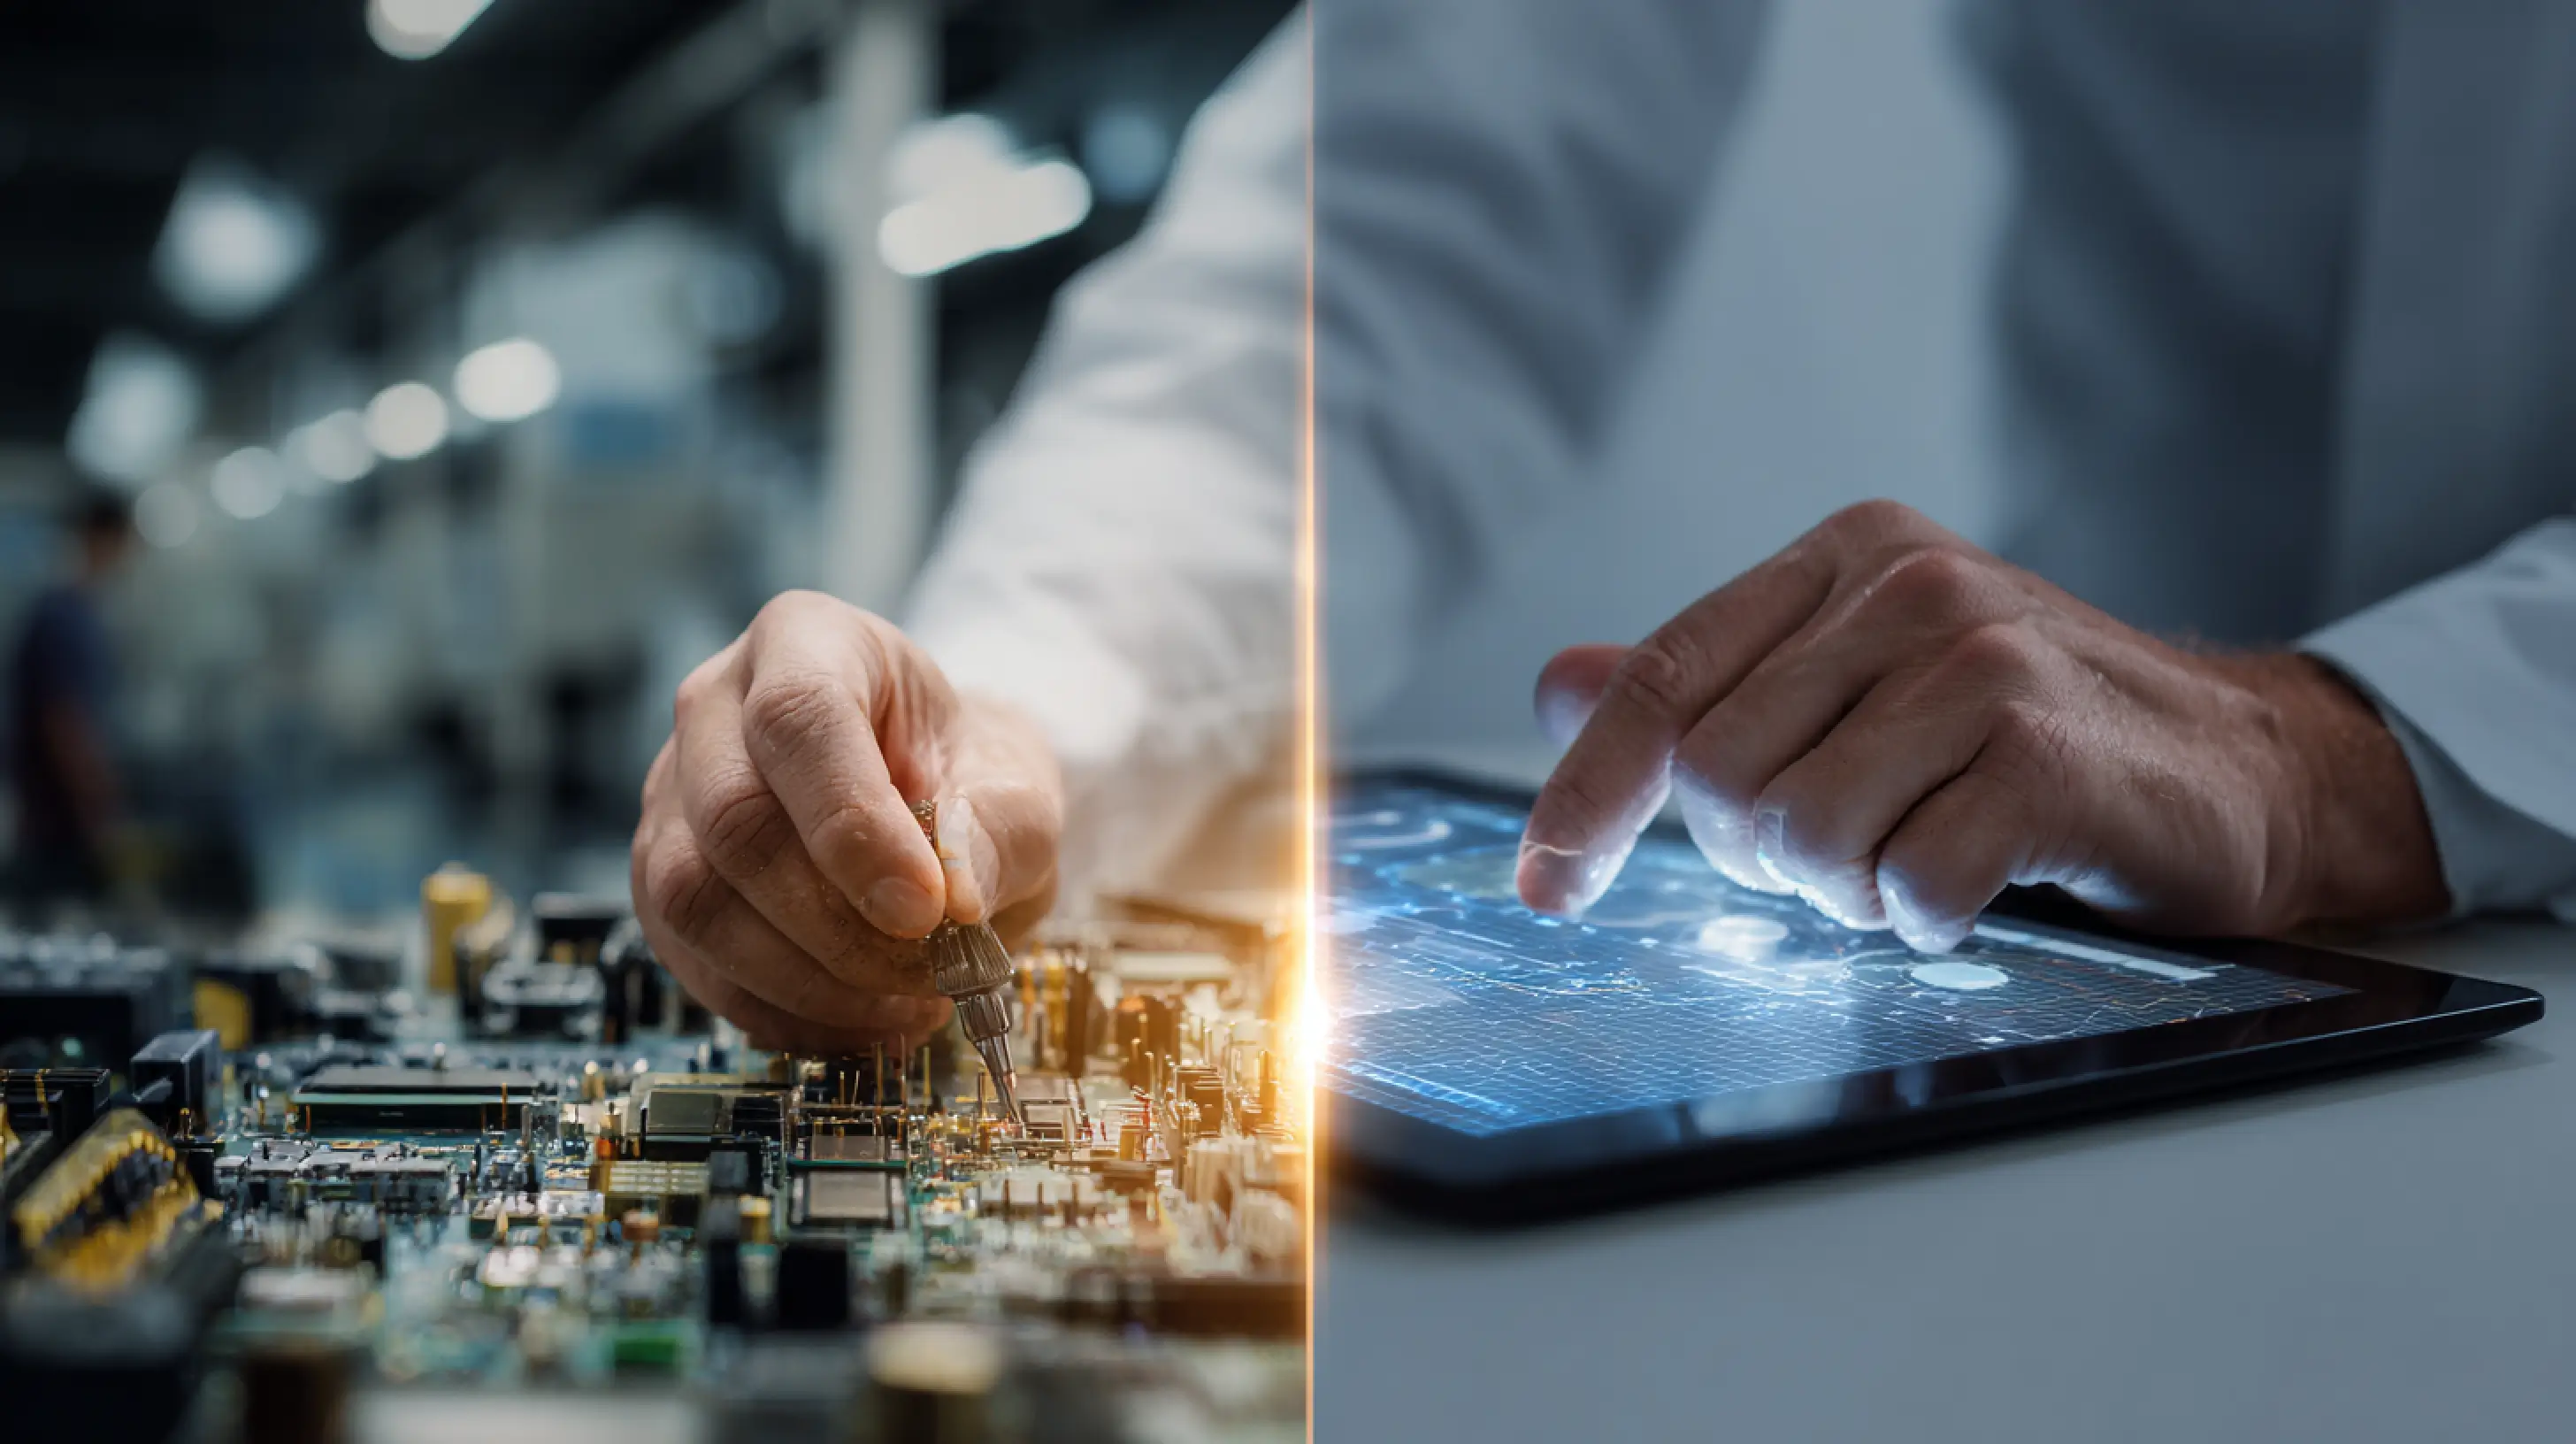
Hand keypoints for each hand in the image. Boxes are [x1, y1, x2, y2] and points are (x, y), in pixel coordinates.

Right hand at [631, 591, 1061, 1051]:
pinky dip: (782, 1011)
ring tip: (906, 1002)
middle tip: (927, 970)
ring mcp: (672, 793)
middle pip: (733, 818)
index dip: (854, 825)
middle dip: (835, 921)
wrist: (935, 800)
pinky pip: (693, 961)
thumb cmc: (967, 776)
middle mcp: (715, 705)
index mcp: (806, 640)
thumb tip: (955, 900)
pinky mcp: (660, 879)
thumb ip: (998, 835)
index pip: (800, 719)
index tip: (924, 908)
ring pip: (693, 898)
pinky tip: (861, 1021)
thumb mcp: (1018, 790)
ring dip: (805, 978)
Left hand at [1517, 501, 2446, 948]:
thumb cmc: (2031, 736)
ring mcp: (1983, 664)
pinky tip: (1972, 888)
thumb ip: (1714, 686)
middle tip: (1852, 851)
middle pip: (1720, 779)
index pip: (1664, 682)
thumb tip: (1557, 688)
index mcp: (1847, 556)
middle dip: (1763, 859)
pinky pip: (1905, 889)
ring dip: (1848, 892)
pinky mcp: (2045, 757)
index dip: (1588, 795)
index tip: (1544, 887)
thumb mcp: (1863, 683)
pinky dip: (1923, 921)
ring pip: (1801, 839)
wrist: (2240, 767)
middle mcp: (1910, 587)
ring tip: (1919, 859)